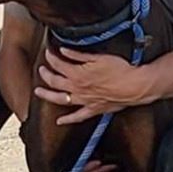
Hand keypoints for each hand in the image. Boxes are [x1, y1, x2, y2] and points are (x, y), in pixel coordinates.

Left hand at [34, 47, 150, 125]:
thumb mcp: (98, 57)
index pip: (58, 64)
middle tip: (40, 69)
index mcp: (78, 74)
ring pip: (60, 99)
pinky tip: (59, 121)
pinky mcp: (93, 109)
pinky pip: (77, 117)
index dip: (51, 57)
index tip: (49, 53)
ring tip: (38, 92)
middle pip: (55, 81)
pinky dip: (67, 120)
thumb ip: (78, 54)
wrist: (134, 86)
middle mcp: (77, 89)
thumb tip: (63, 50)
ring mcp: (84, 101)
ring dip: (47, 95)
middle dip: (45, 74)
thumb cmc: (120, 69)